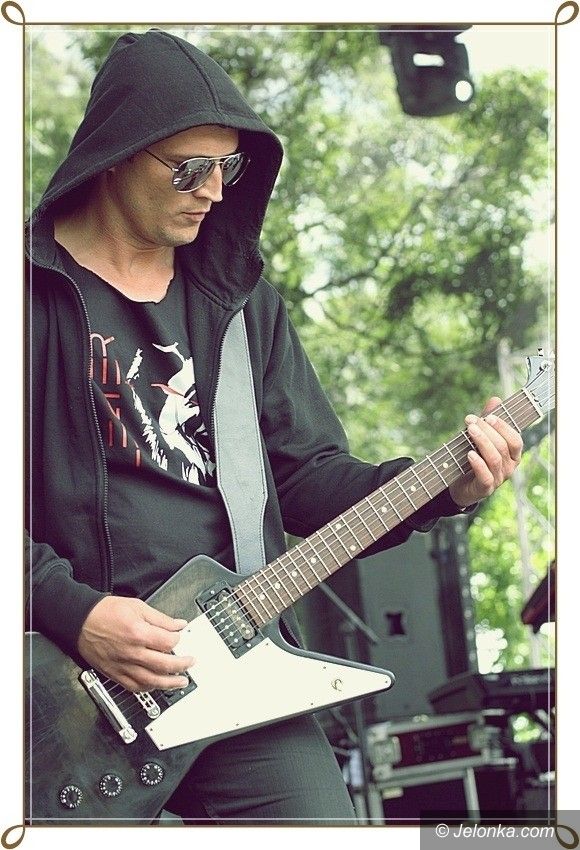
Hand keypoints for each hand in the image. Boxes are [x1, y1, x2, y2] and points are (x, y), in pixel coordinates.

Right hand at [77, 595, 193, 691]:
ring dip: (169, 683)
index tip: (180, 637)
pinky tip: (156, 685)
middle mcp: (132, 652)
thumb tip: (178, 625)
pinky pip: (134, 687)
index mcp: (139, 633)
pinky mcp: (114, 673)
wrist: (81, 621)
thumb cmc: (105, 612)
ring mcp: (123, 665)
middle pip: (164, 664)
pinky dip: (148, 688)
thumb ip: (161, 618)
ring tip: (181, 682)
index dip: (178, 640)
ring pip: (151, 680)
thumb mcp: (137, 607)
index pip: (168, 643)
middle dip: (182, 665)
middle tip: (190, 662)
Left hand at [448, 396, 522, 508]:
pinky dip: (478, 463)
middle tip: (471, 420)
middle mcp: (509, 467)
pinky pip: (485, 476)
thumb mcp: (480, 438)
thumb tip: (495, 399)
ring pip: (495, 458)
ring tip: (470, 430)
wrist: (460, 485)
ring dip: (482, 442)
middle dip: (487, 431)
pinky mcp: (485, 488)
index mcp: (512, 454)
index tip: (489, 416)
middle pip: (503, 446)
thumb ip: (488, 421)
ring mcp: (498, 479)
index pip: (515, 439)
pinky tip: (469, 453)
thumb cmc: (474, 458)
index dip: (504, 427)